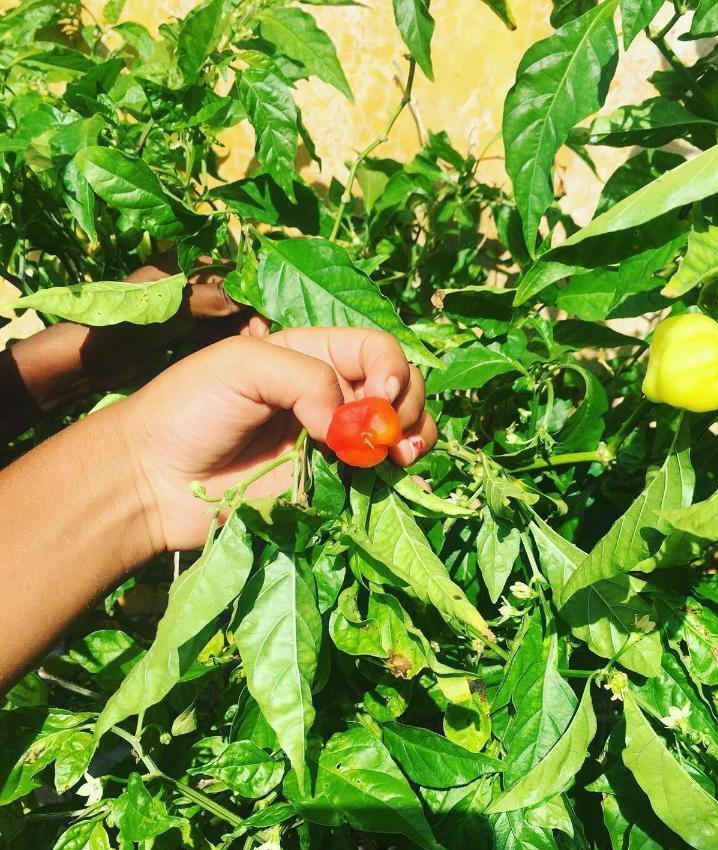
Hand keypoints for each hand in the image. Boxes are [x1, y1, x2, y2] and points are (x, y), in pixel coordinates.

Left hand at [0, 253, 268, 442]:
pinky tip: (243, 351)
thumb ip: (209, 298)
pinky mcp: (182, 328)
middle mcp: (186, 278)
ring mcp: (185, 304)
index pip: (229, 266)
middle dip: (249, 310)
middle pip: (232, 290)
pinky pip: (215, 329)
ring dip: (242, 327)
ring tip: (256, 345)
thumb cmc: (123, 324)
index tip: (265, 311)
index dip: (250, 287)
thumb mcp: (169, 307)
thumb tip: (245, 299)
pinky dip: (229, 338)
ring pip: (226, 312)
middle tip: (263, 335)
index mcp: (180, 259)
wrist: (90, 359)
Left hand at [123, 328, 436, 550]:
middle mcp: (329, 395)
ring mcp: (332, 442)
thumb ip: (305, 377)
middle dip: (410, 404)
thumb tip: (347, 422)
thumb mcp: (241, 365)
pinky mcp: (328, 484)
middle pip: (399, 388)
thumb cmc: (187, 409)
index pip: (375, 350)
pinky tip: (392, 473)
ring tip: (405, 455)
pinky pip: (377, 475)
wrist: (153, 481)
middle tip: (394, 432)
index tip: (381, 396)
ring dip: (416, 436)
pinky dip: (395, 473)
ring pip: (399, 431)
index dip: (390, 368)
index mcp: (311, 354)